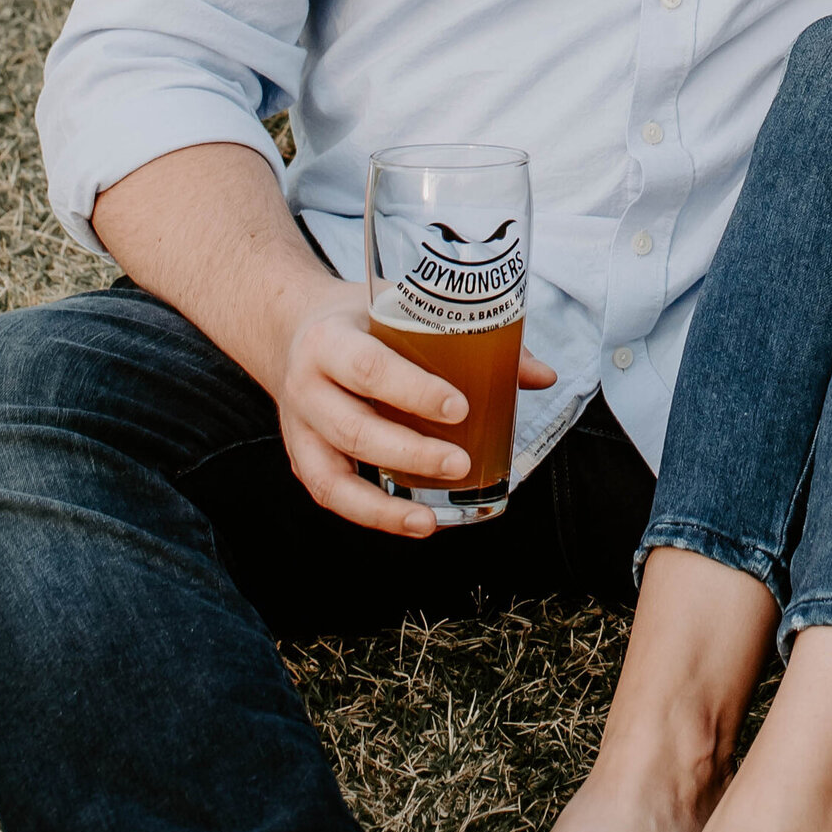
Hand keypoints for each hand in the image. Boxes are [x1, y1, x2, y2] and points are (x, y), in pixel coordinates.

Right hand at [273, 281, 556, 538]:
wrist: (290, 328)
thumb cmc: (360, 319)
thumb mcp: (402, 309)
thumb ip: (468, 337)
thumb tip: (541, 375)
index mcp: (329, 340)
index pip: (369, 367)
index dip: (415, 391)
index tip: (461, 407)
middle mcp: (306, 386)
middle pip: (353, 428)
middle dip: (411, 452)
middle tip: (461, 462)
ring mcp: (299, 428)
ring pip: (332, 476)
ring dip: (383, 504)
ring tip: (430, 520)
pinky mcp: (301, 458)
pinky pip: (331, 495)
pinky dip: (372, 514)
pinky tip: (413, 522)